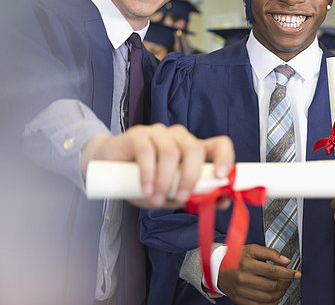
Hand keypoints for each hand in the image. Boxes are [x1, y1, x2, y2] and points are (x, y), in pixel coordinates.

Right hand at [80, 123, 234, 208]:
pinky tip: (145, 189)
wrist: (107, 167)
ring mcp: (160, 133)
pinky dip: (148, 174)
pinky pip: (147, 151)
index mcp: (194, 149)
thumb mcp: (170, 194)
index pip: (220, 144)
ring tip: (156, 199)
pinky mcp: (139, 134)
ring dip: (165, 181)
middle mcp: (180, 137)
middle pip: (195, 150)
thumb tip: (221, 201)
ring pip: (171, 153)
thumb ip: (193, 196)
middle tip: (180, 198)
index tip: (221, 177)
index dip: (225, 158)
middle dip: (190, 177)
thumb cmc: (144, 181)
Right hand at [218, 244, 300, 304]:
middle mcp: (243, 279)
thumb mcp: (252, 249)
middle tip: (290, 279)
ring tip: (283, 287)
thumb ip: (270, 253)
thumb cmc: (236, 257)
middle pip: (272, 285)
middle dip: (286, 283)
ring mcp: (242, 292)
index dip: (288, 273)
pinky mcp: (241, 301)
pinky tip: (276, 296)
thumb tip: (286, 261)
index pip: (272, 271)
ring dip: (281, 293)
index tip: (296, 274)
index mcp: (246, 264)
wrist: (217, 270)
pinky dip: (272, 303)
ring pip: (268, 298)